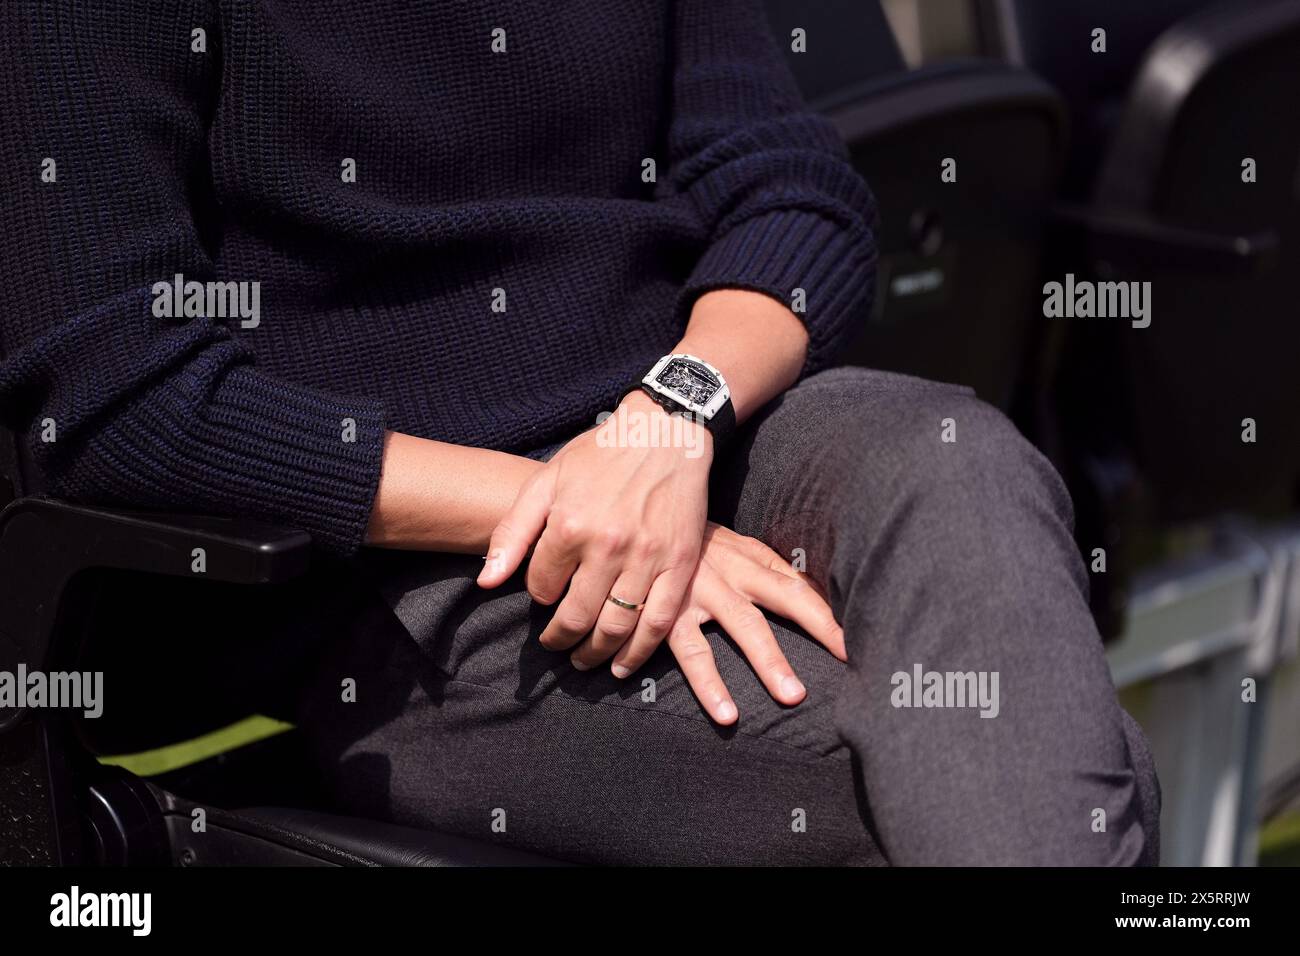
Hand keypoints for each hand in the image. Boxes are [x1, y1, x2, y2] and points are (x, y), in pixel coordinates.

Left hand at [478, 390, 712, 669]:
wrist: (665, 432)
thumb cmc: (600, 455)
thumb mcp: (546, 482)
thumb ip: (512, 532)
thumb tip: (486, 582)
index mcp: (569, 525)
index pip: (542, 587)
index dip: (540, 595)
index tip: (546, 593)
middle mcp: (607, 546)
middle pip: (575, 616)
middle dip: (560, 639)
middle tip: (554, 646)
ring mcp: (647, 558)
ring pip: (616, 627)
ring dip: (595, 654)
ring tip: (584, 661)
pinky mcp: (679, 564)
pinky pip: (659, 621)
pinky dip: (640, 652)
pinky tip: (623, 665)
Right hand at [640, 523, 846, 724]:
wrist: (630, 529)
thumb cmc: (690, 547)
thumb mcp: (731, 548)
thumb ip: (769, 569)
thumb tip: (816, 590)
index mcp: (749, 558)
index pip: (800, 583)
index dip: (831, 610)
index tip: (861, 639)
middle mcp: (730, 573)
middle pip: (785, 597)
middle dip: (818, 626)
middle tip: (848, 656)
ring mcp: (699, 592)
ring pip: (742, 626)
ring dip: (769, 661)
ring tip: (793, 698)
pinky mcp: (666, 614)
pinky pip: (691, 653)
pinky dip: (707, 684)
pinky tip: (725, 714)